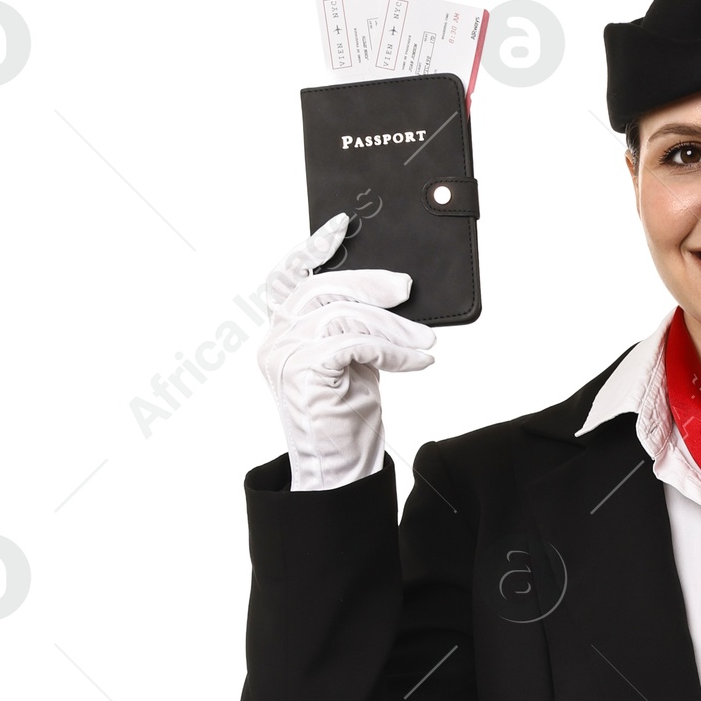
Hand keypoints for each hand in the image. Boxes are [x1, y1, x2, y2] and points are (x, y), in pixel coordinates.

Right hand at [256, 214, 434, 491]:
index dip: (312, 248)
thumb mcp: (354, 363)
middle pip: (323, 287)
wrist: (339, 473)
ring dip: (393, 327)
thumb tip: (391, 292)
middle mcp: (276, 339)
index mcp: (282, 332)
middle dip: (373, 286)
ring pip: (343, 314)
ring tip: (424, 345)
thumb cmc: (346, 422)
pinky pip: (355, 342)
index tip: (341, 227)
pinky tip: (415, 363)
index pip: (288, 277)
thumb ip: (356, 326)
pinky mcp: (304, 371)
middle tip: (409, 292)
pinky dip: (392, 350)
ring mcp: (285, 355)